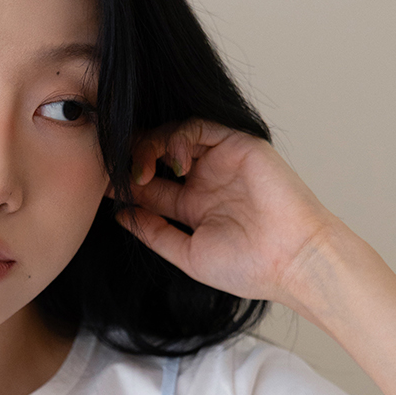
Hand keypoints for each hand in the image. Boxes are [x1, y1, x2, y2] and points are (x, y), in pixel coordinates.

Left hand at [119, 119, 326, 308]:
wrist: (292, 260)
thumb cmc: (249, 267)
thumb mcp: (188, 255)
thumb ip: (154, 233)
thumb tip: (120, 215)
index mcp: (195, 208)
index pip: (151, 187)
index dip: (125, 185)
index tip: (102, 189)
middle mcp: (206, 182)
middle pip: (158, 157)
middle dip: (132, 160)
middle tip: (116, 173)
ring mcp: (221, 162)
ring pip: (173, 137)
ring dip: (150, 146)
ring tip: (142, 169)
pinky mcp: (238, 145)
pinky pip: (199, 127)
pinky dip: (177, 136)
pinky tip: (172, 160)